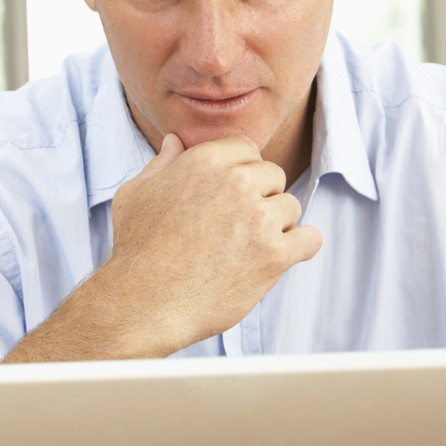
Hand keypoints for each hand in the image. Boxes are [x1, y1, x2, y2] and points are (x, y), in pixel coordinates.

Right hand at [5, 133, 321, 361]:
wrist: (143, 303)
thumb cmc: (136, 249)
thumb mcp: (136, 193)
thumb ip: (161, 163)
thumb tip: (174, 141)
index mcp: (206, 160)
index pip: (247, 150)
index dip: (241, 173)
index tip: (229, 198)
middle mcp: (236, 182)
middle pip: (273, 176)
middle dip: (259, 198)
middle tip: (236, 227)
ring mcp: (259, 218)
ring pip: (291, 207)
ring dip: (276, 225)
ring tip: (246, 248)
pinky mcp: (274, 255)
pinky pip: (310, 239)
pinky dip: (300, 248)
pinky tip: (278, 258)